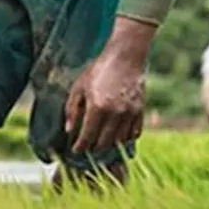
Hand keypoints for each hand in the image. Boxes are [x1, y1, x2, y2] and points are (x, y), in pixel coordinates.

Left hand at [65, 17, 152, 154]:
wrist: (124, 57)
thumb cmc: (98, 70)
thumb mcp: (79, 86)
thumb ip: (71, 109)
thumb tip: (69, 130)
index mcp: (97, 107)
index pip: (88, 136)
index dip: (81, 146)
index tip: (76, 150)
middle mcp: (114, 113)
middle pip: (104, 142)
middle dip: (94, 147)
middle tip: (88, 146)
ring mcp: (129, 113)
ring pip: (119, 140)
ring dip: (109, 144)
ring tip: (101, 142)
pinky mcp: (140, 111)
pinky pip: (134, 133)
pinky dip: (125, 138)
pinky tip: (117, 135)